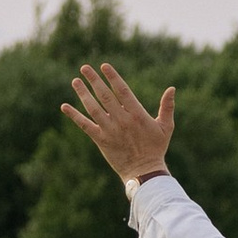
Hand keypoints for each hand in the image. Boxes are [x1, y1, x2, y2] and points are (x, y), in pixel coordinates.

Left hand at [62, 61, 175, 183]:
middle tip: (85, 68)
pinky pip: (84, 125)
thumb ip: (167, 107)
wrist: (144, 171)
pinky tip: (65, 106)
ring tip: (75, 81)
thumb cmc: (156, 148)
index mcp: (137, 114)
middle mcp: (121, 120)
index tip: (104, 66)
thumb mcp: (166, 126)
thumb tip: (172, 88)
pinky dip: (74, 115)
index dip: (112, 77)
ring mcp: (109, 130)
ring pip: (93, 108)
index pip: (122, 90)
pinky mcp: (100, 140)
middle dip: (94, 80)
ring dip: (83, 93)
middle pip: (104, 95)